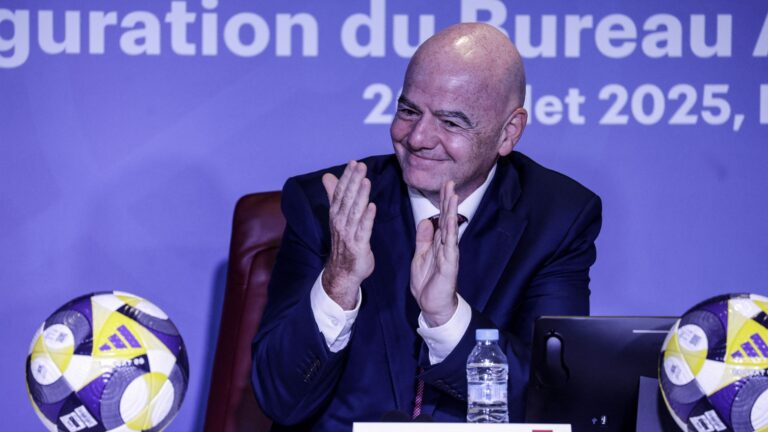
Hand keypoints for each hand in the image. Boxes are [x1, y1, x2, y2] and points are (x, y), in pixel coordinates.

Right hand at [321, 161, 376, 309]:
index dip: (347, 177)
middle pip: (347, 199)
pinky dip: (367, 218)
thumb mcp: (338, 216)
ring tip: (366, 181)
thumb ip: (334, 195)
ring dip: (360, 196)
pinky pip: (363, 230)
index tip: (354, 163)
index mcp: (335, 214)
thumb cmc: (344, 241)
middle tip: (361, 166)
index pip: (340, 192)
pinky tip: (372, 207)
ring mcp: (348, 234)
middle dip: (354, 182)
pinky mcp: (358, 246)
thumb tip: (327, 176)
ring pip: (354, 212)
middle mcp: (339, 222)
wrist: (342, 272)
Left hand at [410, 181, 459, 326]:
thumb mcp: (420, 256)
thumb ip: (423, 239)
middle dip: (448, 201)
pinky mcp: (450, 265)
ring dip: (451, 211)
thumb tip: (426, 221)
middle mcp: (446, 246)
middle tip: (450, 182)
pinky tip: (451, 220)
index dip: (441, 202)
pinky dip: (451, 232)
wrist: (432, 306)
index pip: (441, 218)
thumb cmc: (428, 283)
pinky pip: (450, 245)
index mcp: (438, 243)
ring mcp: (449, 254)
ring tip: (453, 195)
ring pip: (451, 228)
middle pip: (448, 218)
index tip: (444, 186)